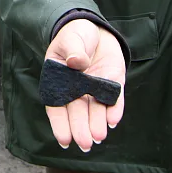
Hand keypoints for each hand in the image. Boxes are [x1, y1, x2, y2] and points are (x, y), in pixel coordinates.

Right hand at [44, 19, 125, 152]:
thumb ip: (73, 50)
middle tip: (85, 143)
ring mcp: (96, 87)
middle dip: (80, 128)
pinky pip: (114, 99)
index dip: (60, 123)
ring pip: (95, 110)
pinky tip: (113, 121)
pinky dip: (114, 110)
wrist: (95, 29)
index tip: (64, 139)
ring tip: (98, 137)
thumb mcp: (71, 39)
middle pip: (77, 111)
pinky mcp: (113, 84)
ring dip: (97, 124)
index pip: (57, 104)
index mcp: (59, 80)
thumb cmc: (75, 35)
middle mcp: (77, 89)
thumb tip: (76, 62)